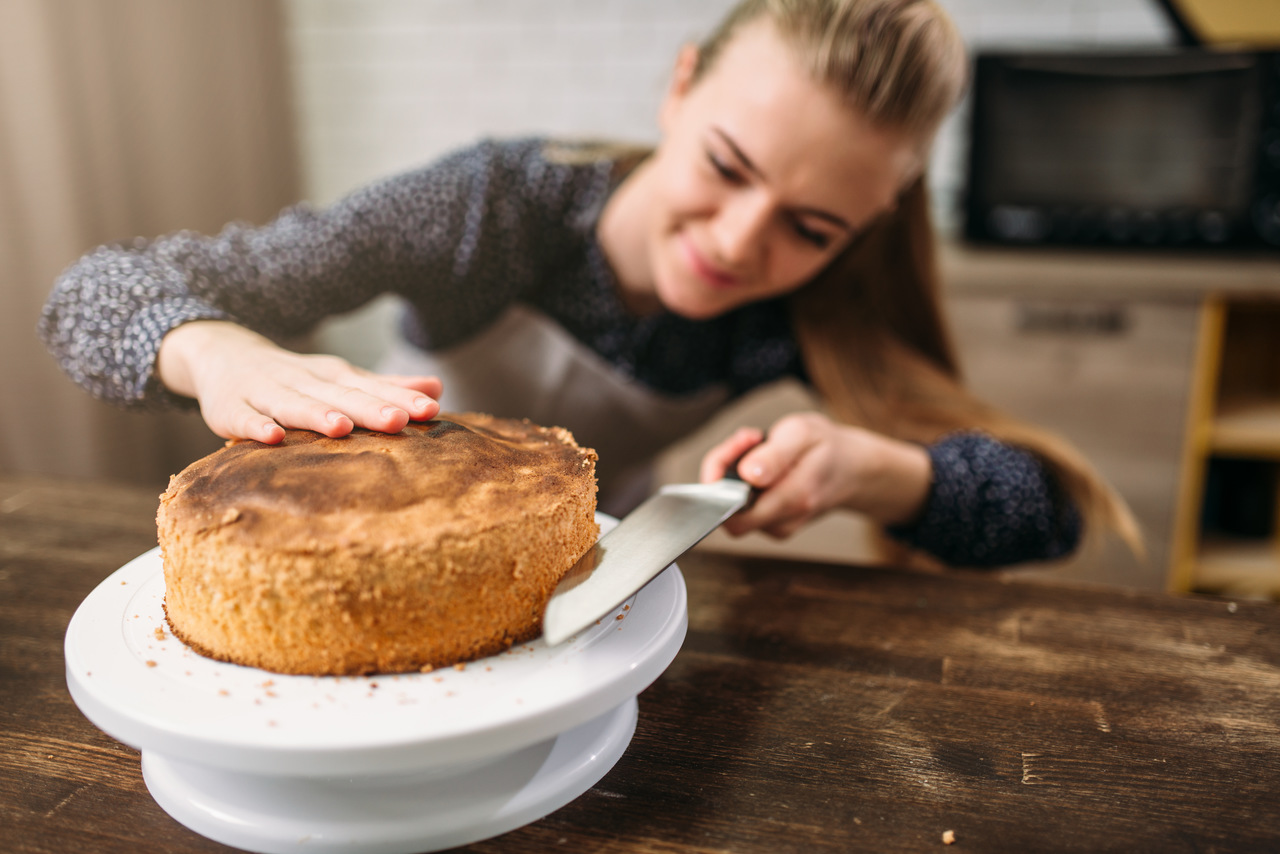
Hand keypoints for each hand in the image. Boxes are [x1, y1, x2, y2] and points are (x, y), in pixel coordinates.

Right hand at [157, 321, 441, 442]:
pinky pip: (245, 420)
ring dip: (317, 414)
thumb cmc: (296, 377)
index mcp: (334, 376)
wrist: (223, 355)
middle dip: (369, 408)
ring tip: (341, 426)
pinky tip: (274, 439)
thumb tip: (437, 388)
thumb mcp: (341, 377)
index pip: (372, 387)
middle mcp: (304, 381)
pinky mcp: (232, 410)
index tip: (432, 409)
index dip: (401, 398)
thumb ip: (386, 386)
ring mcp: (266, 393)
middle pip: (340, 396)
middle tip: (399, 419)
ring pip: (294, 404)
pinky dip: (257, 427)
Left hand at [699, 413, 931, 538]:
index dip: (721, 474)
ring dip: (736, 474)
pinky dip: (745, 484)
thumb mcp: (803, 434)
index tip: (742, 442)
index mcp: (793, 498)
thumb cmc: (827, 447)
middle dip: (726, 471)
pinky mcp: (774, 525)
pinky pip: (745, 508)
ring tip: (760, 447)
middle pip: (727, 511)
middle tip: (748, 441)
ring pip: (734, 508)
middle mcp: (784, 519)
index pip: (732, 507)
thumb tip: (747, 475)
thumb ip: (774, 456)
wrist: (852, 468)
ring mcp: (779, 526)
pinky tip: (763, 464)